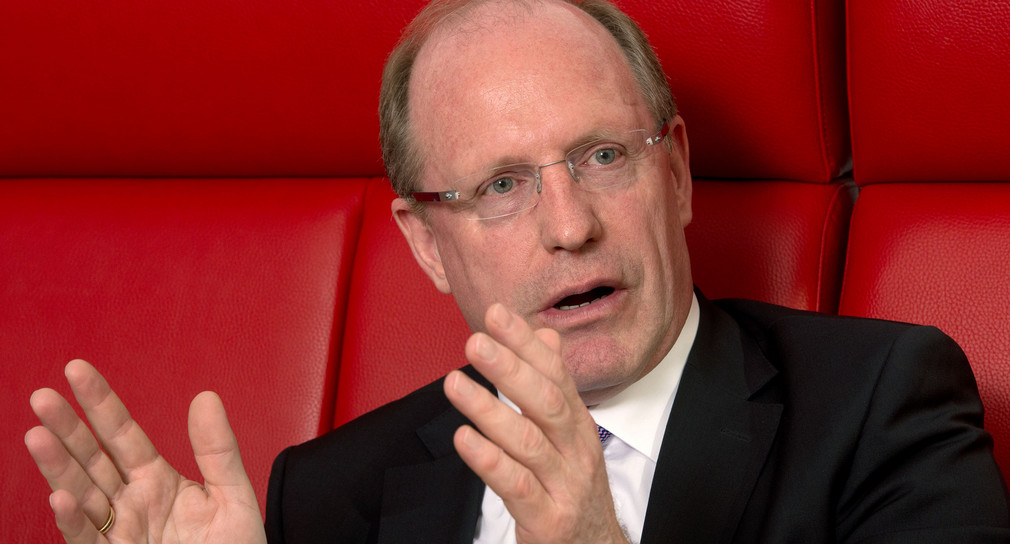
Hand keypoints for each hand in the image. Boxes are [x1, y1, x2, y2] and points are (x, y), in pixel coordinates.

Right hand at [25, 360, 266, 543]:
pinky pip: (87, 538)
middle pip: (92, 459)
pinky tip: (60, 496)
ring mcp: (119, 532)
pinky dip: (72, 519)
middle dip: (67, 428)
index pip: (122, 434)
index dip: (101, 403)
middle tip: (42, 396)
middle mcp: (130, 503)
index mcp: (157, 481)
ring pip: (81, 495)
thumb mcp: (232, 496)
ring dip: (58, 467)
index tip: (77, 369)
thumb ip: (218, 450)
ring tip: (37, 436)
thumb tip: (206, 397)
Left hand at [444, 304, 628, 543]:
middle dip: (511, 369)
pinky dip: (490, 461)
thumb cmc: (573, 488)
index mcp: (578, 425)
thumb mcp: (568, 435)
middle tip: (477, 341)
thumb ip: (552, 386)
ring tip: (454, 383)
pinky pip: (517, 486)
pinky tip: (464, 439)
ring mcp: (564, 485)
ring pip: (529, 441)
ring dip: (490, 409)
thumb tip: (543, 335)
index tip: (497, 314)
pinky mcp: (548, 519)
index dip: (526, 344)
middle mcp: (576, 450)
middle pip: (546, 402)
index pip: (556, 375)